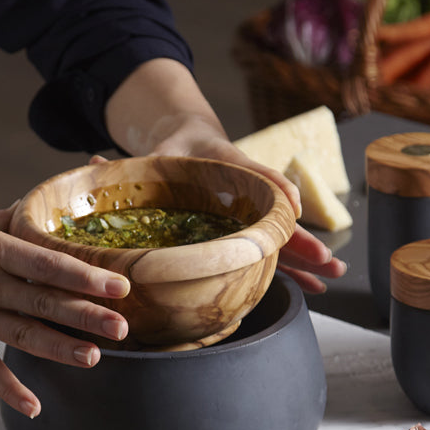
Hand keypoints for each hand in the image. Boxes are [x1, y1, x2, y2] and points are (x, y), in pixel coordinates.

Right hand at [0, 179, 131, 418]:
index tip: (119, 285)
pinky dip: (8, 390)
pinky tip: (35, 406)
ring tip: (95, 358)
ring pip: (21, 336)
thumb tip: (43, 214)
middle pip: (41, 302)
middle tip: (124, 327)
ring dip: (60, 349)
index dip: (84, 275)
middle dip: (85, 316)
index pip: (44, 262)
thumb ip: (7, 223)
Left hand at [143, 126, 346, 292]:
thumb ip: (133, 162)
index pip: (258, 178)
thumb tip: (96, 157)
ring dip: (308, 259)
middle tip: (325, 259)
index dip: (276, 192)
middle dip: (303, 241)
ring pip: (283, 240)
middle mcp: (249, 195)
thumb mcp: (158, 153)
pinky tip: (314, 286)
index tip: (293, 209)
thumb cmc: (177, 151)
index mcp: (231, 169)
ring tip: (333, 275)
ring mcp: (252, 216)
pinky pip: (274, 253)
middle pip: (279, 220)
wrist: (193, 143)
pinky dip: (294, 269)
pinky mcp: (250, 232)